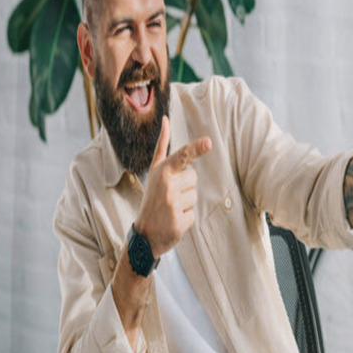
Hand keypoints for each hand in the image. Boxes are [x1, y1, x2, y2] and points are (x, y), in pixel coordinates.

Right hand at [134, 116, 211, 256]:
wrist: (144, 234)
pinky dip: (185, 218)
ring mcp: (172, 204)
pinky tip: (172, 220)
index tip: (208, 142)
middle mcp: (166, 186)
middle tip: (169, 195)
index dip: (196, 148)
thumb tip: (166, 119)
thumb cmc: (152, 197)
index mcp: (161, 172)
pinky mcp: (179, 222)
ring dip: (186, 203)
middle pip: (193, 178)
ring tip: (170, 208)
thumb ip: (163, 147)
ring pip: (194, 196)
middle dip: (185, 186)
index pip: (182, 157)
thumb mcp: (154, 171)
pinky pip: (193, 214)